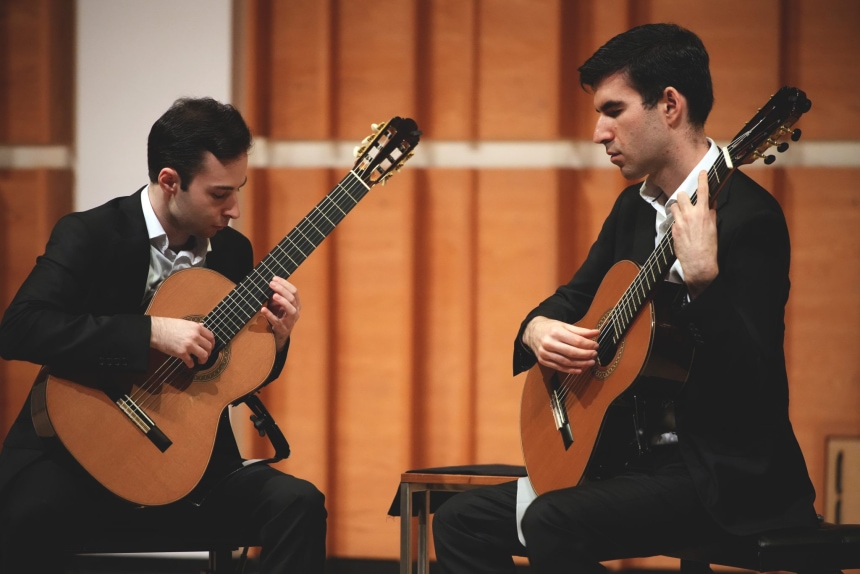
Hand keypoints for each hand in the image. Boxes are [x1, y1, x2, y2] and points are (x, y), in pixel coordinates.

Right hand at [150, 316, 214, 368]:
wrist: (156, 331)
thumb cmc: (169, 326)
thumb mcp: (185, 323)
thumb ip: (195, 326)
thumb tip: (203, 326)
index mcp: (196, 328)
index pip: (211, 337)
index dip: (212, 344)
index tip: (210, 347)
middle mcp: (195, 336)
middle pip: (209, 347)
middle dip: (208, 353)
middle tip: (205, 355)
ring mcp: (189, 345)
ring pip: (204, 355)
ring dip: (203, 360)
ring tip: (199, 361)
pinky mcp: (182, 353)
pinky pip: (191, 362)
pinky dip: (191, 364)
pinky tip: (190, 364)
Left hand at [261, 277, 299, 351]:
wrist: (280, 334)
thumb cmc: (279, 316)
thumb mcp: (279, 305)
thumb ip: (277, 296)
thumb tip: (270, 284)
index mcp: (296, 304)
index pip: (294, 291)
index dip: (285, 284)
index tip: (274, 278)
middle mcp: (296, 311)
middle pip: (292, 298)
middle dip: (282, 289)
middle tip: (271, 284)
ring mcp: (290, 320)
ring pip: (290, 309)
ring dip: (282, 301)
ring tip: (273, 295)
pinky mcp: (282, 328)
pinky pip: (277, 321)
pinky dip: (269, 315)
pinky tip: (263, 309)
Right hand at [522, 316, 599, 373]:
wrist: (531, 332)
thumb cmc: (550, 328)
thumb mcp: (564, 326)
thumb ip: (581, 331)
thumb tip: (596, 332)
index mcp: (555, 332)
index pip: (576, 341)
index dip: (588, 345)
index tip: (596, 345)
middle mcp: (549, 343)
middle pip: (572, 352)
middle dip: (586, 355)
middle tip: (594, 354)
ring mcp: (545, 353)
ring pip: (566, 362)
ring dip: (580, 364)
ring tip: (590, 362)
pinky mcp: (543, 360)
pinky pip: (559, 367)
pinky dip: (571, 370)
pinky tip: (580, 369)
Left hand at [670, 170, 718, 298]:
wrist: (698, 263)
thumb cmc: (708, 247)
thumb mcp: (714, 228)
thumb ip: (711, 214)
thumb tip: (711, 205)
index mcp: (704, 213)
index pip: (703, 191)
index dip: (702, 179)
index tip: (701, 172)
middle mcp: (690, 215)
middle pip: (682, 195)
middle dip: (684, 196)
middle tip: (688, 201)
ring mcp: (680, 222)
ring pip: (674, 205)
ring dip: (678, 206)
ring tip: (683, 213)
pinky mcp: (673, 229)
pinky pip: (673, 219)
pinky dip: (677, 219)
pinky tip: (682, 227)